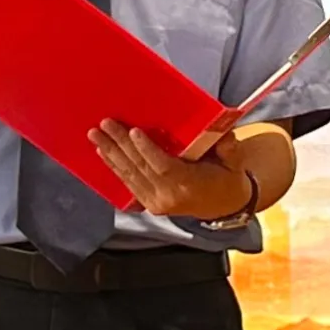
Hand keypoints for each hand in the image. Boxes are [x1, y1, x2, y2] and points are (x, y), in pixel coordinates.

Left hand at [89, 121, 251, 219]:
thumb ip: (228, 147)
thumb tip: (222, 132)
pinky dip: (114, 167)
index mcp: (189, 184)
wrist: (224, 205)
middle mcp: (169, 196)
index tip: (134, 131)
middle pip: (140, 168)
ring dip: (110, 153)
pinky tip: (102, 152)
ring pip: (130, 175)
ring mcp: (157, 203)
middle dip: (120, 144)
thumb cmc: (227, 176)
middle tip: (104, 124)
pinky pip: (129, 183)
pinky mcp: (150, 204)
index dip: (147, 149)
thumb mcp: (234, 160)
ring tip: (95, 135)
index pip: (163, 166)